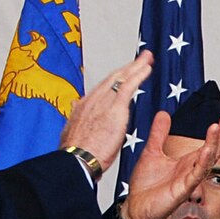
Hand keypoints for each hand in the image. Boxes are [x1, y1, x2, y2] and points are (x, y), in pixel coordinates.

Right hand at [58, 53, 153, 169]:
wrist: (76, 160)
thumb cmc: (75, 155)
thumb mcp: (72, 133)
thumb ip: (77, 120)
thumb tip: (76, 111)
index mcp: (83, 107)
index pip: (102, 89)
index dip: (114, 79)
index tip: (123, 74)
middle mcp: (92, 100)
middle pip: (112, 79)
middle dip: (127, 67)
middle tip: (140, 59)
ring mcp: (102, 103)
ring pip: (121, 78)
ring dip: (135, 66)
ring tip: (147, 58)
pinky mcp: (113, 109)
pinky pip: (128, 86)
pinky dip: (138, 75)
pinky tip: (146, 69)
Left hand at [124, 109, 219, 218]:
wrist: (135, 207)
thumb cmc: (145, 186)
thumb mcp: (151, 151)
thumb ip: (159, 133)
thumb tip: (164, 113)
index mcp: (187, 162)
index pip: (208, 145)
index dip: (218, 131)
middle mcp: (191, 170)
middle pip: (213, 151)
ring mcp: (189, 180)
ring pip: (207, 161)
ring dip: (213, 144)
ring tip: (216, 127)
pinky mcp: (183, 190)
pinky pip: (196, 175)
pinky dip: (202, 162)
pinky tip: (207, 150)